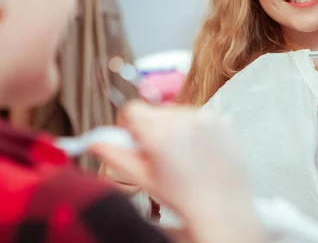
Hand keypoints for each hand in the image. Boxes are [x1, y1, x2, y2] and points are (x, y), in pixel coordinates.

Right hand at [90, 101, 266, 242]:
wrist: (222, 208)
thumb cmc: (183, 198)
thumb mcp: (144, 178)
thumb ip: (116, 156)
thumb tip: (94, 142)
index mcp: (159, 133)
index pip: (132, 109)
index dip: (127, 124)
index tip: (132, 138)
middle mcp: (183, 120)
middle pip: (154, 110)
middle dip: (151, 127)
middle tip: (158, 153)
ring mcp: (205, 118)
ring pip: (176, 112)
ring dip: (173, 127)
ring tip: (181, 155)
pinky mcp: (221, 120)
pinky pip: (198, 116)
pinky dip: (194, 128)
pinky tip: (198, 152)